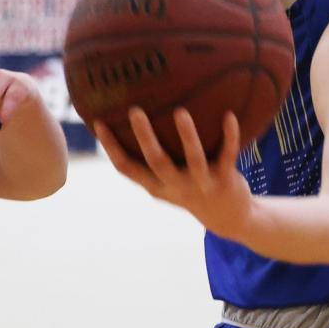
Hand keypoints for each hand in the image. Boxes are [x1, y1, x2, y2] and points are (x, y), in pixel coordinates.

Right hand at [95, 107, 253, 238]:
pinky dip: (230, 136)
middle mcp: (177, 186)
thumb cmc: (192, 190)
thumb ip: (151, 162)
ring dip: (187, 136)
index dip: (111, 147)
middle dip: (145, 137)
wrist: (229, 217)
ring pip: (193, 159)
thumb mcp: (167, 182)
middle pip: (156, 162)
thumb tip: (133, 124)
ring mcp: (202, 184)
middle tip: (134, 110)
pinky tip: (229, 116)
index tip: (98, 122)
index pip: (127, 168)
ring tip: (180, 111)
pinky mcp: (225, 179)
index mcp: (157, 186)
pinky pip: (227, 154)